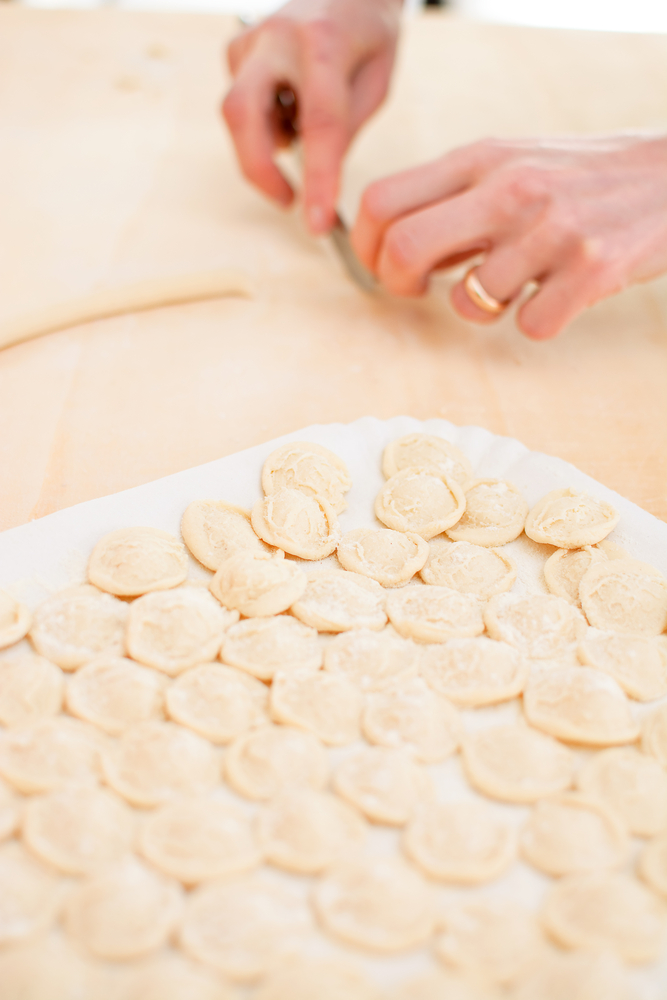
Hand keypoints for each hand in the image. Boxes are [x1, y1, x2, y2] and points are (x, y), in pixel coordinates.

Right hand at [222, 0, 401, 234]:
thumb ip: (346, 127)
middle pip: (242, 114)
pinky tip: (289, 108)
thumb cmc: (368, 32)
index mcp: (325, 41)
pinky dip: (266, 124)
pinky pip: (243, 106)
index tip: (317, 223)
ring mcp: (250, 41)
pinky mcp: (236, 51)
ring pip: (237, 115)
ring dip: (267, 142)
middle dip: (258, 170)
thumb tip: (317, 175)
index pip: (320, 124)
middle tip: (289, 202)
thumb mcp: (377, 81)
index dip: (318, 179)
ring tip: (300, 128)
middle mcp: (278, 36)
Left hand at [351, 133, 666, 338]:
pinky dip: (538, 321)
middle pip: (405, 248)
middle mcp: (509, 188)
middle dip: (400, 284)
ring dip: (485, 308)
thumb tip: (392, 249)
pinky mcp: (590, 270)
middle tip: (421, 291)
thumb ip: (452, 199)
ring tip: (519, 283)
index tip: (383, 267)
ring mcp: (551, 229)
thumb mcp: (510, 164)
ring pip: (471, 302)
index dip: (365, 247)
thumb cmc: (579, 179)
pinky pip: (529, 326)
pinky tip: (558, 294)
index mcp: (481, 158)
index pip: (382, 200)